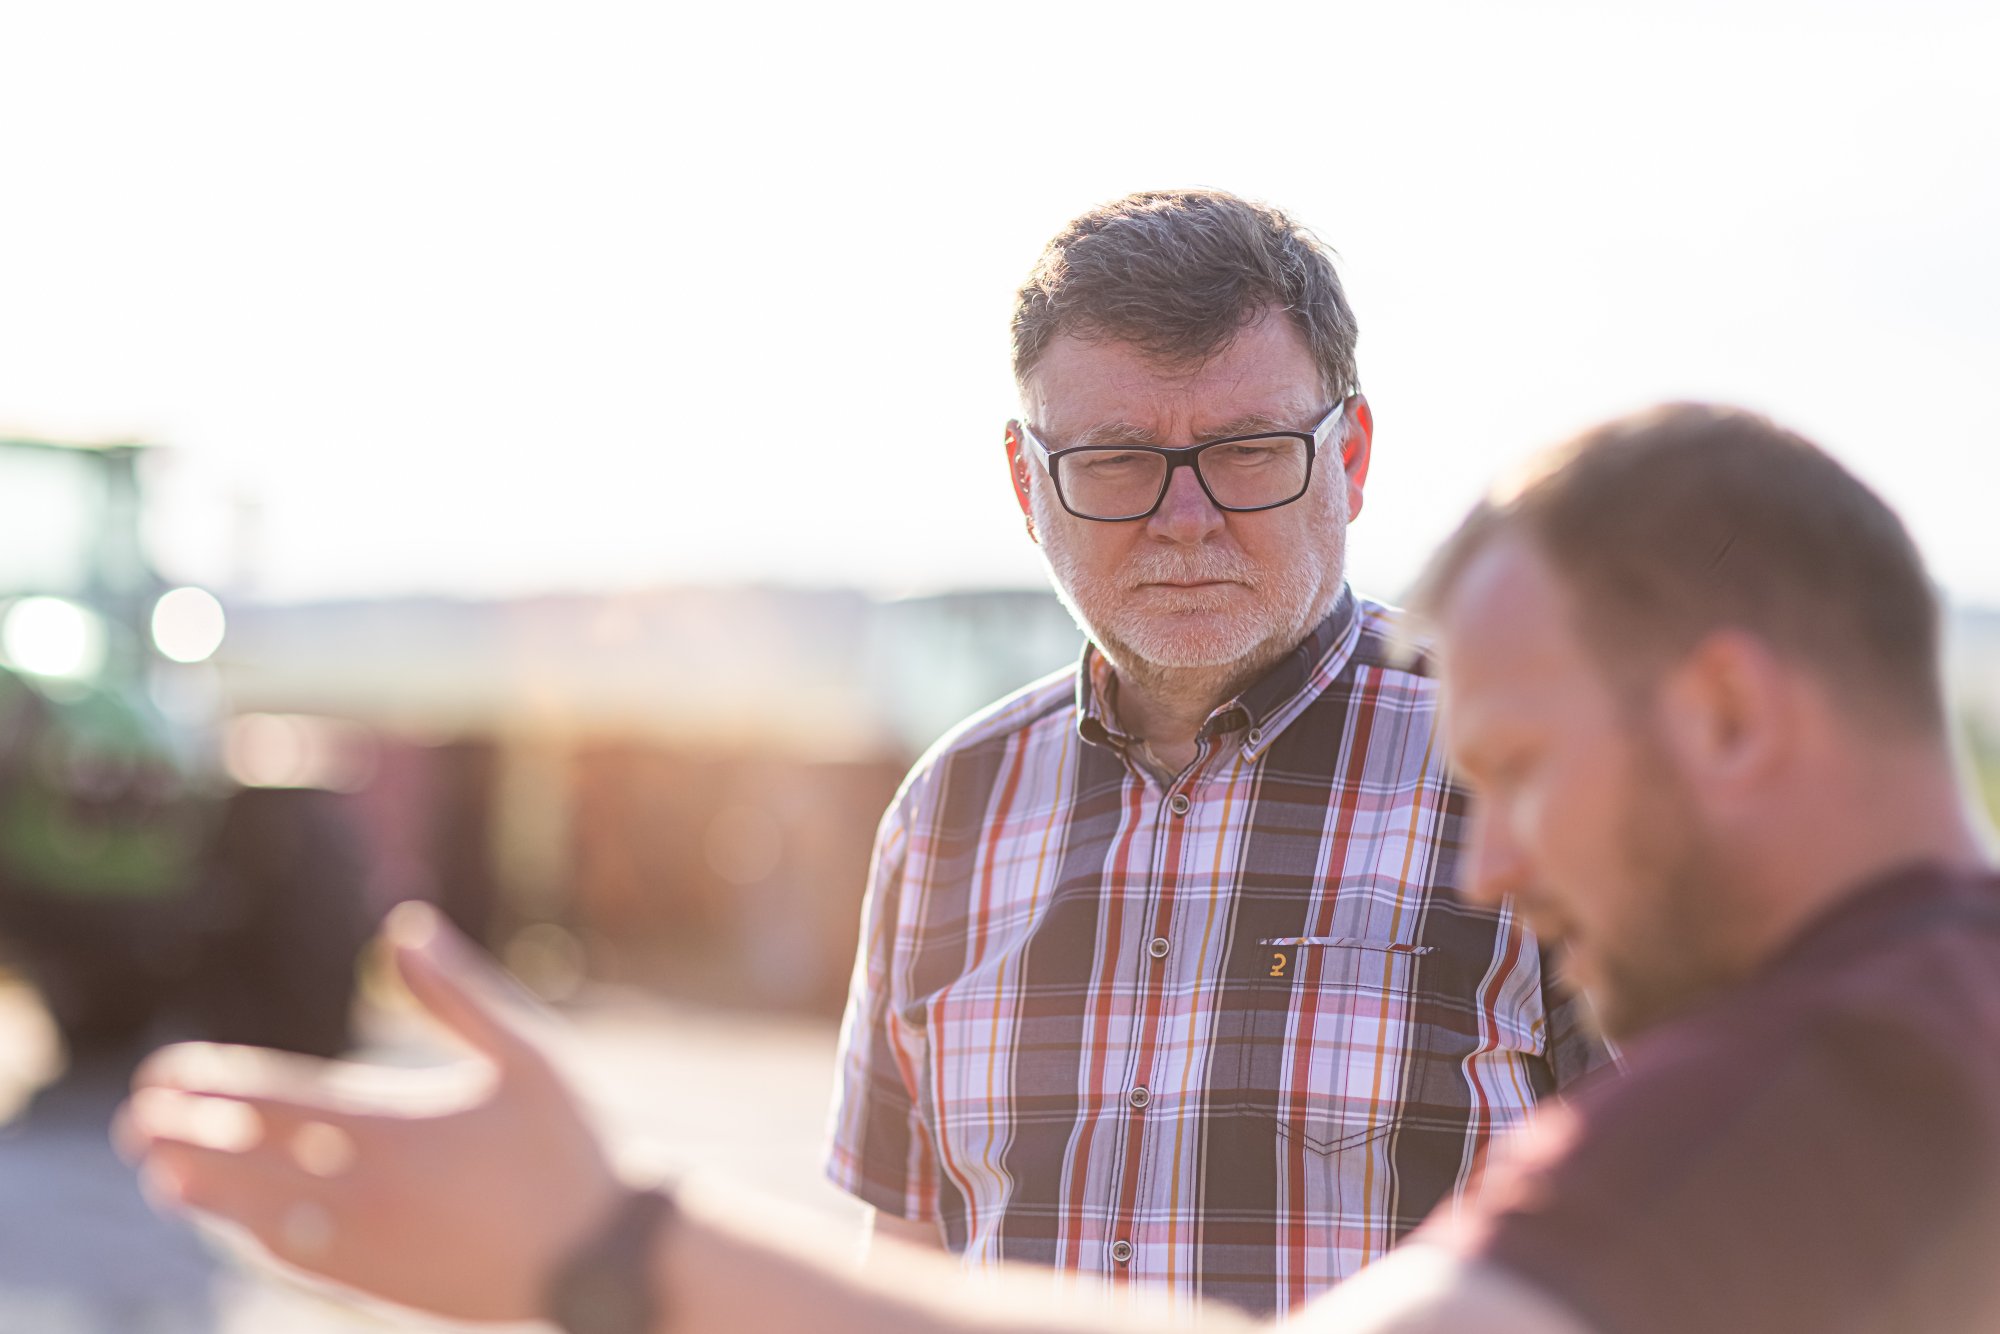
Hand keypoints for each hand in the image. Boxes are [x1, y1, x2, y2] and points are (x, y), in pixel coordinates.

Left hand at [115, 902, 624, 1323]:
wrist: (604, 1260)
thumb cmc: (572, 1145)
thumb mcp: (528, 1053)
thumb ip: (457, 993)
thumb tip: (403, 927)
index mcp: (393, 1128)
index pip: (271, 1104)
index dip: (209, 1088)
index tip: (163, 1072)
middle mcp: (364, 1191)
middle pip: (246, 1164)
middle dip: (184, 1139)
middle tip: (138, 1121)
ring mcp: (367, 1248)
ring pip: (258, 1219)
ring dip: (204, 1195)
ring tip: (162, 1175)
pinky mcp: (381, 1287)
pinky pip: (295, 1261)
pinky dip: (253, 1237)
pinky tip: (240, 1226)